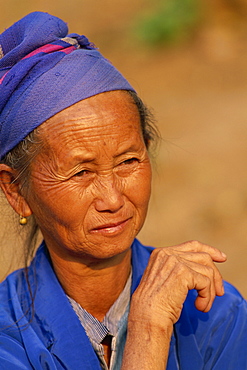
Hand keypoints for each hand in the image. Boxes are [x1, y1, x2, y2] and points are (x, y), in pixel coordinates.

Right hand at [122, 241, 226, 368]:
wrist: (146, 316)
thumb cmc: (155, 304)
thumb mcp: (165, 279)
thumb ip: (180, 269)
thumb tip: (207, 269)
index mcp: (162, 253)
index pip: (192, 245)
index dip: (209, 250)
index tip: (221, 258)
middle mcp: (168, 253)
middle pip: (203, 257)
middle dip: (215, 275)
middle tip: (220, 292)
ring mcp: (175, 261)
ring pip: (207, 271)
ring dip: (210, 292)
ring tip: (203, 306)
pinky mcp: (183, 273)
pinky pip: (206, 283)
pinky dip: (207, 297)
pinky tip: (200, 307)